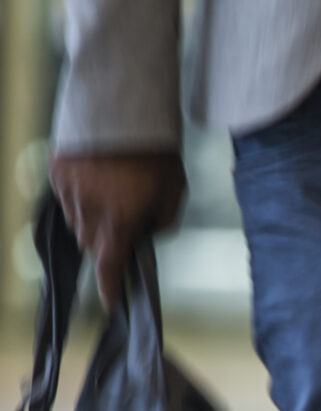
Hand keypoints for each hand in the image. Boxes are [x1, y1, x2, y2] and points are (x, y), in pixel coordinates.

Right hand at [49, 150, 185, 311]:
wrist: (124, 108)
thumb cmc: (157, 152)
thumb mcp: (174, 191)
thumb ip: (161, 221)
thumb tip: (146, 234)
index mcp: (118, 220)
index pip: (109, 265)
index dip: (109, 287)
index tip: (110, 303)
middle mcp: (87, 210)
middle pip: (92, 243)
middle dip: (107, 242)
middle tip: (124, 222)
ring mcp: (67, 190)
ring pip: (77, 221)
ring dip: (92, 219)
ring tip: (112, 193)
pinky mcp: (56, 170)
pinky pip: (65, 197)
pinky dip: (79, 197)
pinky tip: (97, 178)